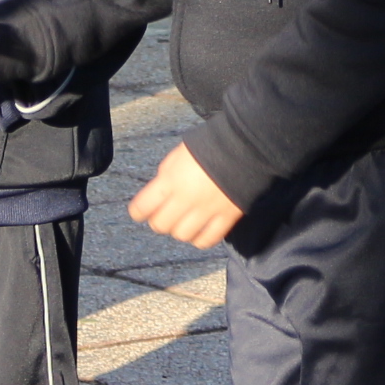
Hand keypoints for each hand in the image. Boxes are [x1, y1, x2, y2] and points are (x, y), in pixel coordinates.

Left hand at [127, 141, 244, 247]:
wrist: (246, 144)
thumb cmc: (210, 144)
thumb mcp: (179, 154)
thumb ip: (166, 175)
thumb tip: (160, 192)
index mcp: (171, 180)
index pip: (142, 207)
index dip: (139, 211)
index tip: (141, 211)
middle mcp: (185, 199)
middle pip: (161, 225)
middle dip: (160, 220)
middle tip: (166, 214)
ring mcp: (206, 211)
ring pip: (182, 235)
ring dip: (180, 229)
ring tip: (186, 220)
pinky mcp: (225, 218)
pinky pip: (206, 240)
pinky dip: (200, 239)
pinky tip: (201, 230)